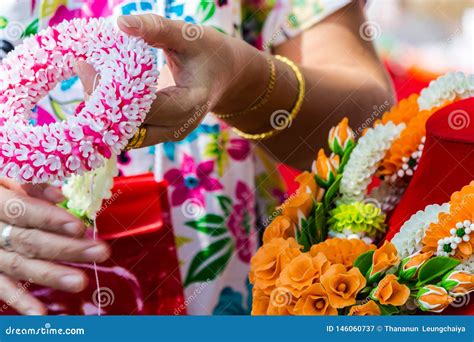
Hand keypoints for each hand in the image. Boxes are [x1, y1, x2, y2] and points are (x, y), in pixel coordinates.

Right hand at [0, 179, 109, 314]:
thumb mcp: (3, 174)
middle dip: (66, 248)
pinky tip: (41, 314)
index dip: (51, 219)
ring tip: (81, 282)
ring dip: (50, 275)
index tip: (80, 228)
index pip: (23, 211)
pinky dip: (20, 302)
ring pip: (18, 266)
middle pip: (29, 241)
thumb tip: (60, 195)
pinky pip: (0, 287)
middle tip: (101, 252)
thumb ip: (29, 184)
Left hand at [77, 14, 268, 145]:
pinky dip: (112, 114)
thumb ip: (155, 28)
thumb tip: (119, 22)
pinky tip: (100, 89)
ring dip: (103, 112)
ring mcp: (168, 134)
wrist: (225, 74)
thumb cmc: (209, 52)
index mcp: (189, 105)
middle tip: (83, 69)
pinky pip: (129, 131)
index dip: (111, 91)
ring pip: (125, 136)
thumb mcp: (188, 35)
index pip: (142, 109)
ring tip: (88, 77)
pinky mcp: (159, 133)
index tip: (86, 65)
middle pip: (129, 130)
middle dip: (100, 104)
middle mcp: (177, 128)